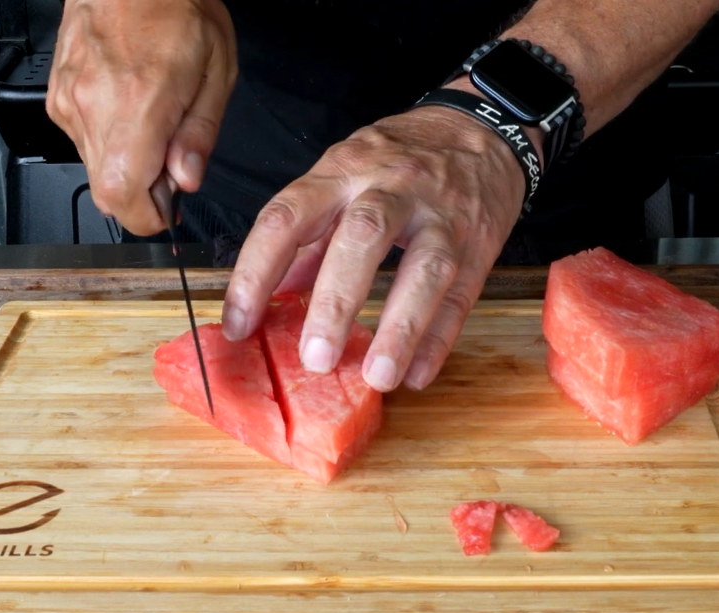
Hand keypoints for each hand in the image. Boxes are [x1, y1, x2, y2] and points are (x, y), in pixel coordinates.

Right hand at [46, 0, 236, 234]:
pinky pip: (83, 142)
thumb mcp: (217, 68)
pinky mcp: (56, 98)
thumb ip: (200, 132)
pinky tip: (130, 109)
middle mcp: (95, 105)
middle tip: (170, 162)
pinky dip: (109, 140)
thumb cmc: (175, 7)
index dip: (148, 217)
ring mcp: (69, 102)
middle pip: (107, 191)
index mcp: (139, 101)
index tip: (169, 210)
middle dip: (143, 193)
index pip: (123, 196)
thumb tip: (187, 180)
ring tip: (152, 122)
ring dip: (127, 164)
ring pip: (96, 168)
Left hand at [222, 104, 528, 391]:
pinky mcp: (480, 244)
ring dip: (400, 328)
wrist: (479, 129)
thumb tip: (271, 295)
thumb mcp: (343, 175)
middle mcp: (391, 187)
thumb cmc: (400, 158)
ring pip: (423, 269)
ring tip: (376, 377)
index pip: (288, 217)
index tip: (239, 325)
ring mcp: (441, 215)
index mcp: (342, 171)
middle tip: (314, 359)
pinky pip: (461, 296)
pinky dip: (439, 339)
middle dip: (336, 303)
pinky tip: (416, 375)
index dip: (257, 272)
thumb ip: (309, 234)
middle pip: (361, 238)